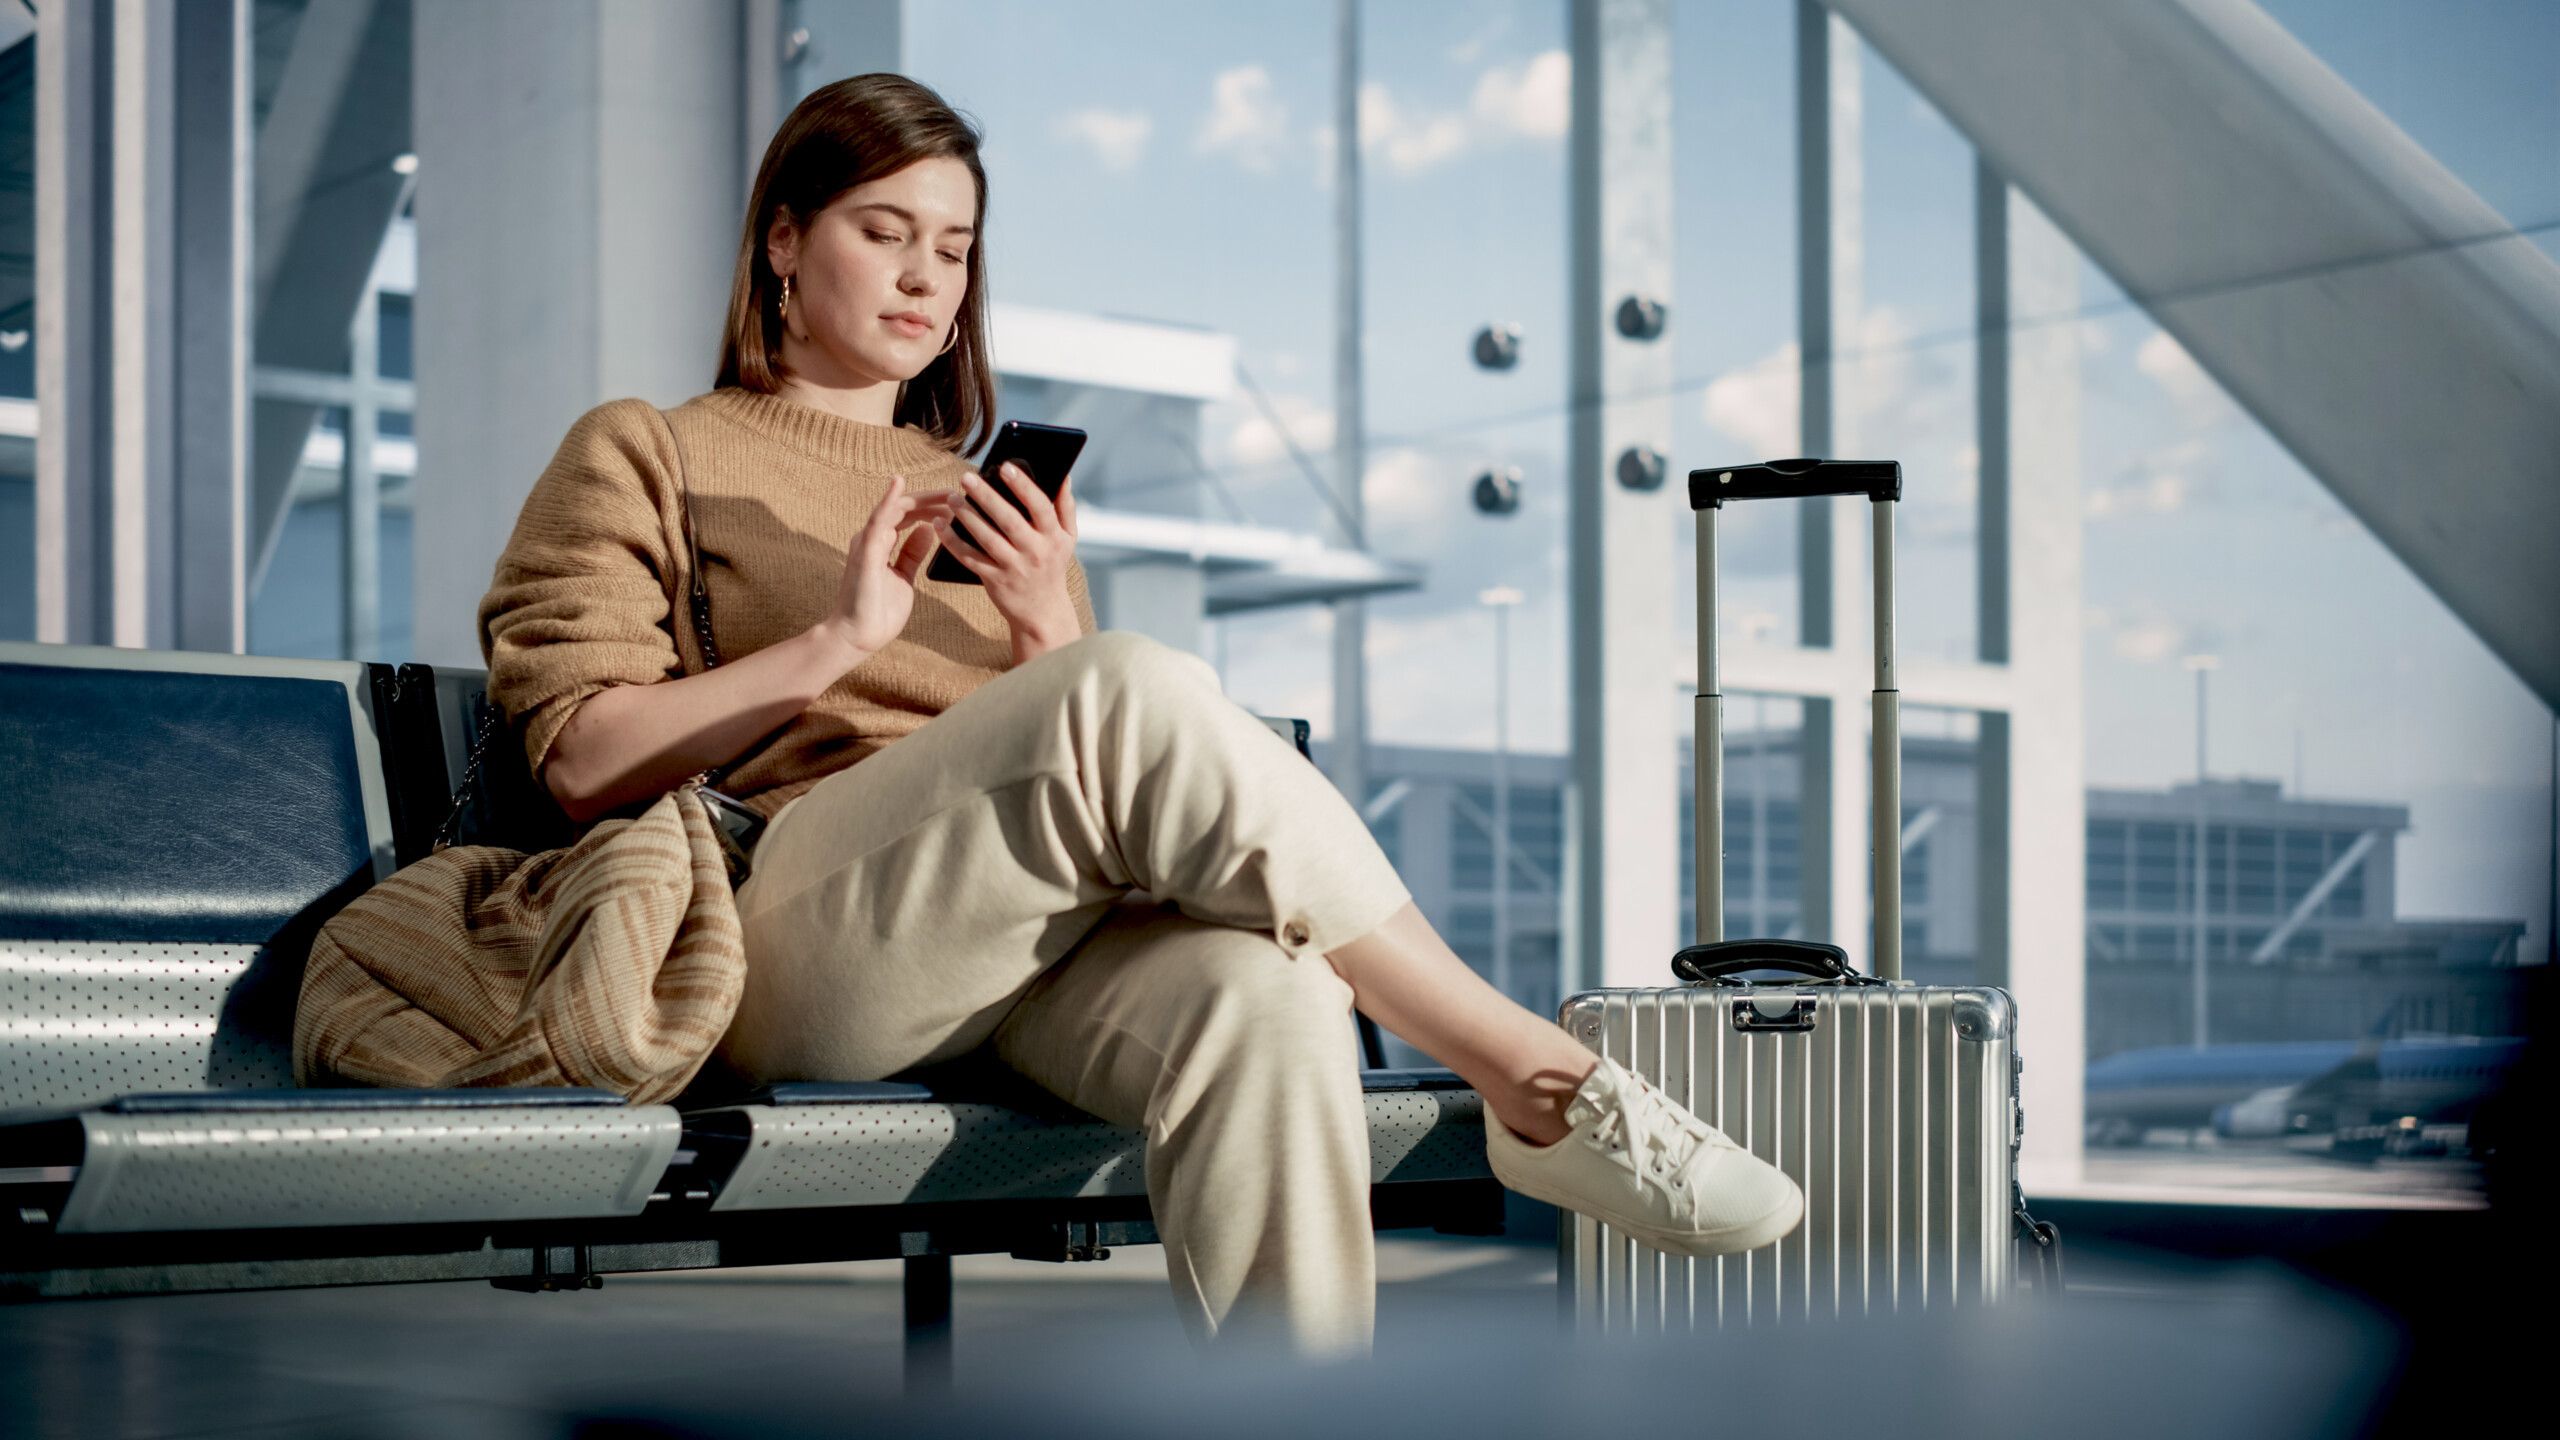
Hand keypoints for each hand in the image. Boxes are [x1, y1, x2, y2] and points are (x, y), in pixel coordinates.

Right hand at [815, 475, 956, 663]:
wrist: (858, 636)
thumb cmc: (877, 611)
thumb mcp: (903, 576)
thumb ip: (912, 553)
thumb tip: (928, 531)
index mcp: (881, 543)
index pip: (908, 515)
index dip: (932, 507)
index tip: (957, 505)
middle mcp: (873, 538)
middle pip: (904, 507)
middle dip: (932, 500)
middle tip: (959, 494)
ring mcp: (867, 542)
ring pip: (894, 508)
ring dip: (922, 499)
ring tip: (947, 492)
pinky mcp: (866, 551)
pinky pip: (877, 520)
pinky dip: (888, 500)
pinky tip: (899, 483)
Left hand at [933, 463, 1083, 663]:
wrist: (1042, 612)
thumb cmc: (1052, 566)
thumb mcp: (1068, 539)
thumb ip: (1065, 506)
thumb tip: (1063, 474)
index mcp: (1053, 537)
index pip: (1040, 507)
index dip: (1023, 486)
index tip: (1005, 466)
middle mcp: (1035, 552)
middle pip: (1009, 520)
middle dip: (987, 496)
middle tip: (966, 477)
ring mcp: (1014, 568)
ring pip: (987, 538)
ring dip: (967, 517)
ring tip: (952, 497)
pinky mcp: (994, 581)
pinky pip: (970, 558)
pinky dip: (953, 542)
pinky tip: (940, 525)